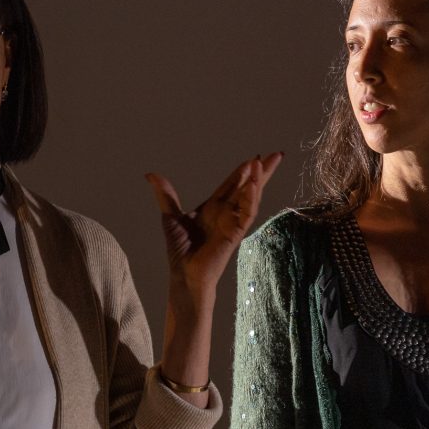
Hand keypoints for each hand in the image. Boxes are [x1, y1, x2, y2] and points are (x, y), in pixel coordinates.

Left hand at [146, 153, 281, 290]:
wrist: (183, 274)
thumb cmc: (180, 251)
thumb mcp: (170, 216)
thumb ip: (165, 195)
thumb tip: (151, 175)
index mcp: (213, 207)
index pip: (232, 184)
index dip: (243, 171)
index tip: (254, 157)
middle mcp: (226, 212)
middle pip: (248, 187)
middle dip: (261, 171)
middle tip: (277, 154)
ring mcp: (233, 222)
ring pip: (251, 197)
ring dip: (257, 179)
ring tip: (262, 162)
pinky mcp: (235, 233)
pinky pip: (247, 213)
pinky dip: (251, 198)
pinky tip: (253, 184)